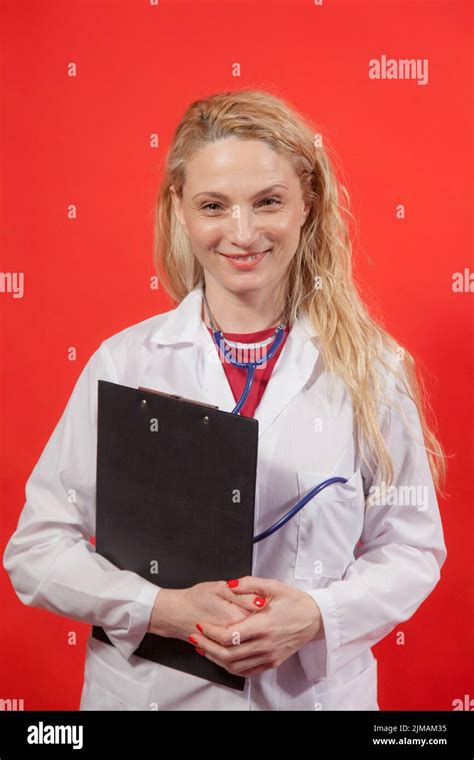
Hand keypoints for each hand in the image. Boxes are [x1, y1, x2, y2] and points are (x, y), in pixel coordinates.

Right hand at [148, 580, 268, 642]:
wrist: (175, 614)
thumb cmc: (195, 598)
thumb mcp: (219, 588)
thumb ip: (242, 594)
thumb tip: (260, 602)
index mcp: (236, 617)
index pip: (262, 614)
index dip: (262, 605)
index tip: (259, 598)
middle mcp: (234, 635)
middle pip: (258, 629)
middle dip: (258, 619)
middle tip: (246, 607)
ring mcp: (229, 646)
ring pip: (250, 642)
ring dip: (252, 633)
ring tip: (241, 618)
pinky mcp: (223, 651)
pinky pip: (240, 653)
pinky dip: (243, 645)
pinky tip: (239, 632)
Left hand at [192, 576, 322, 676]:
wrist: (316, 619)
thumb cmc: (296, 601)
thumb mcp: (274, 586)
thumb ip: (249, 584)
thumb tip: (229, 584)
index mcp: (264, 625)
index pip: (231, 635)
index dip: (212, 632)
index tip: (201, 625)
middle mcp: (266, 644)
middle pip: (228, 653)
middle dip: (207, 646)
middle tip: (195, 638)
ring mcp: (269, 656)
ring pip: (235, 666)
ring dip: (215, 658)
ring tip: (203, 648)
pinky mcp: (272, 662)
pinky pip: (247, 671)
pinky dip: (230, 667)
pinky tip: (221, 658)